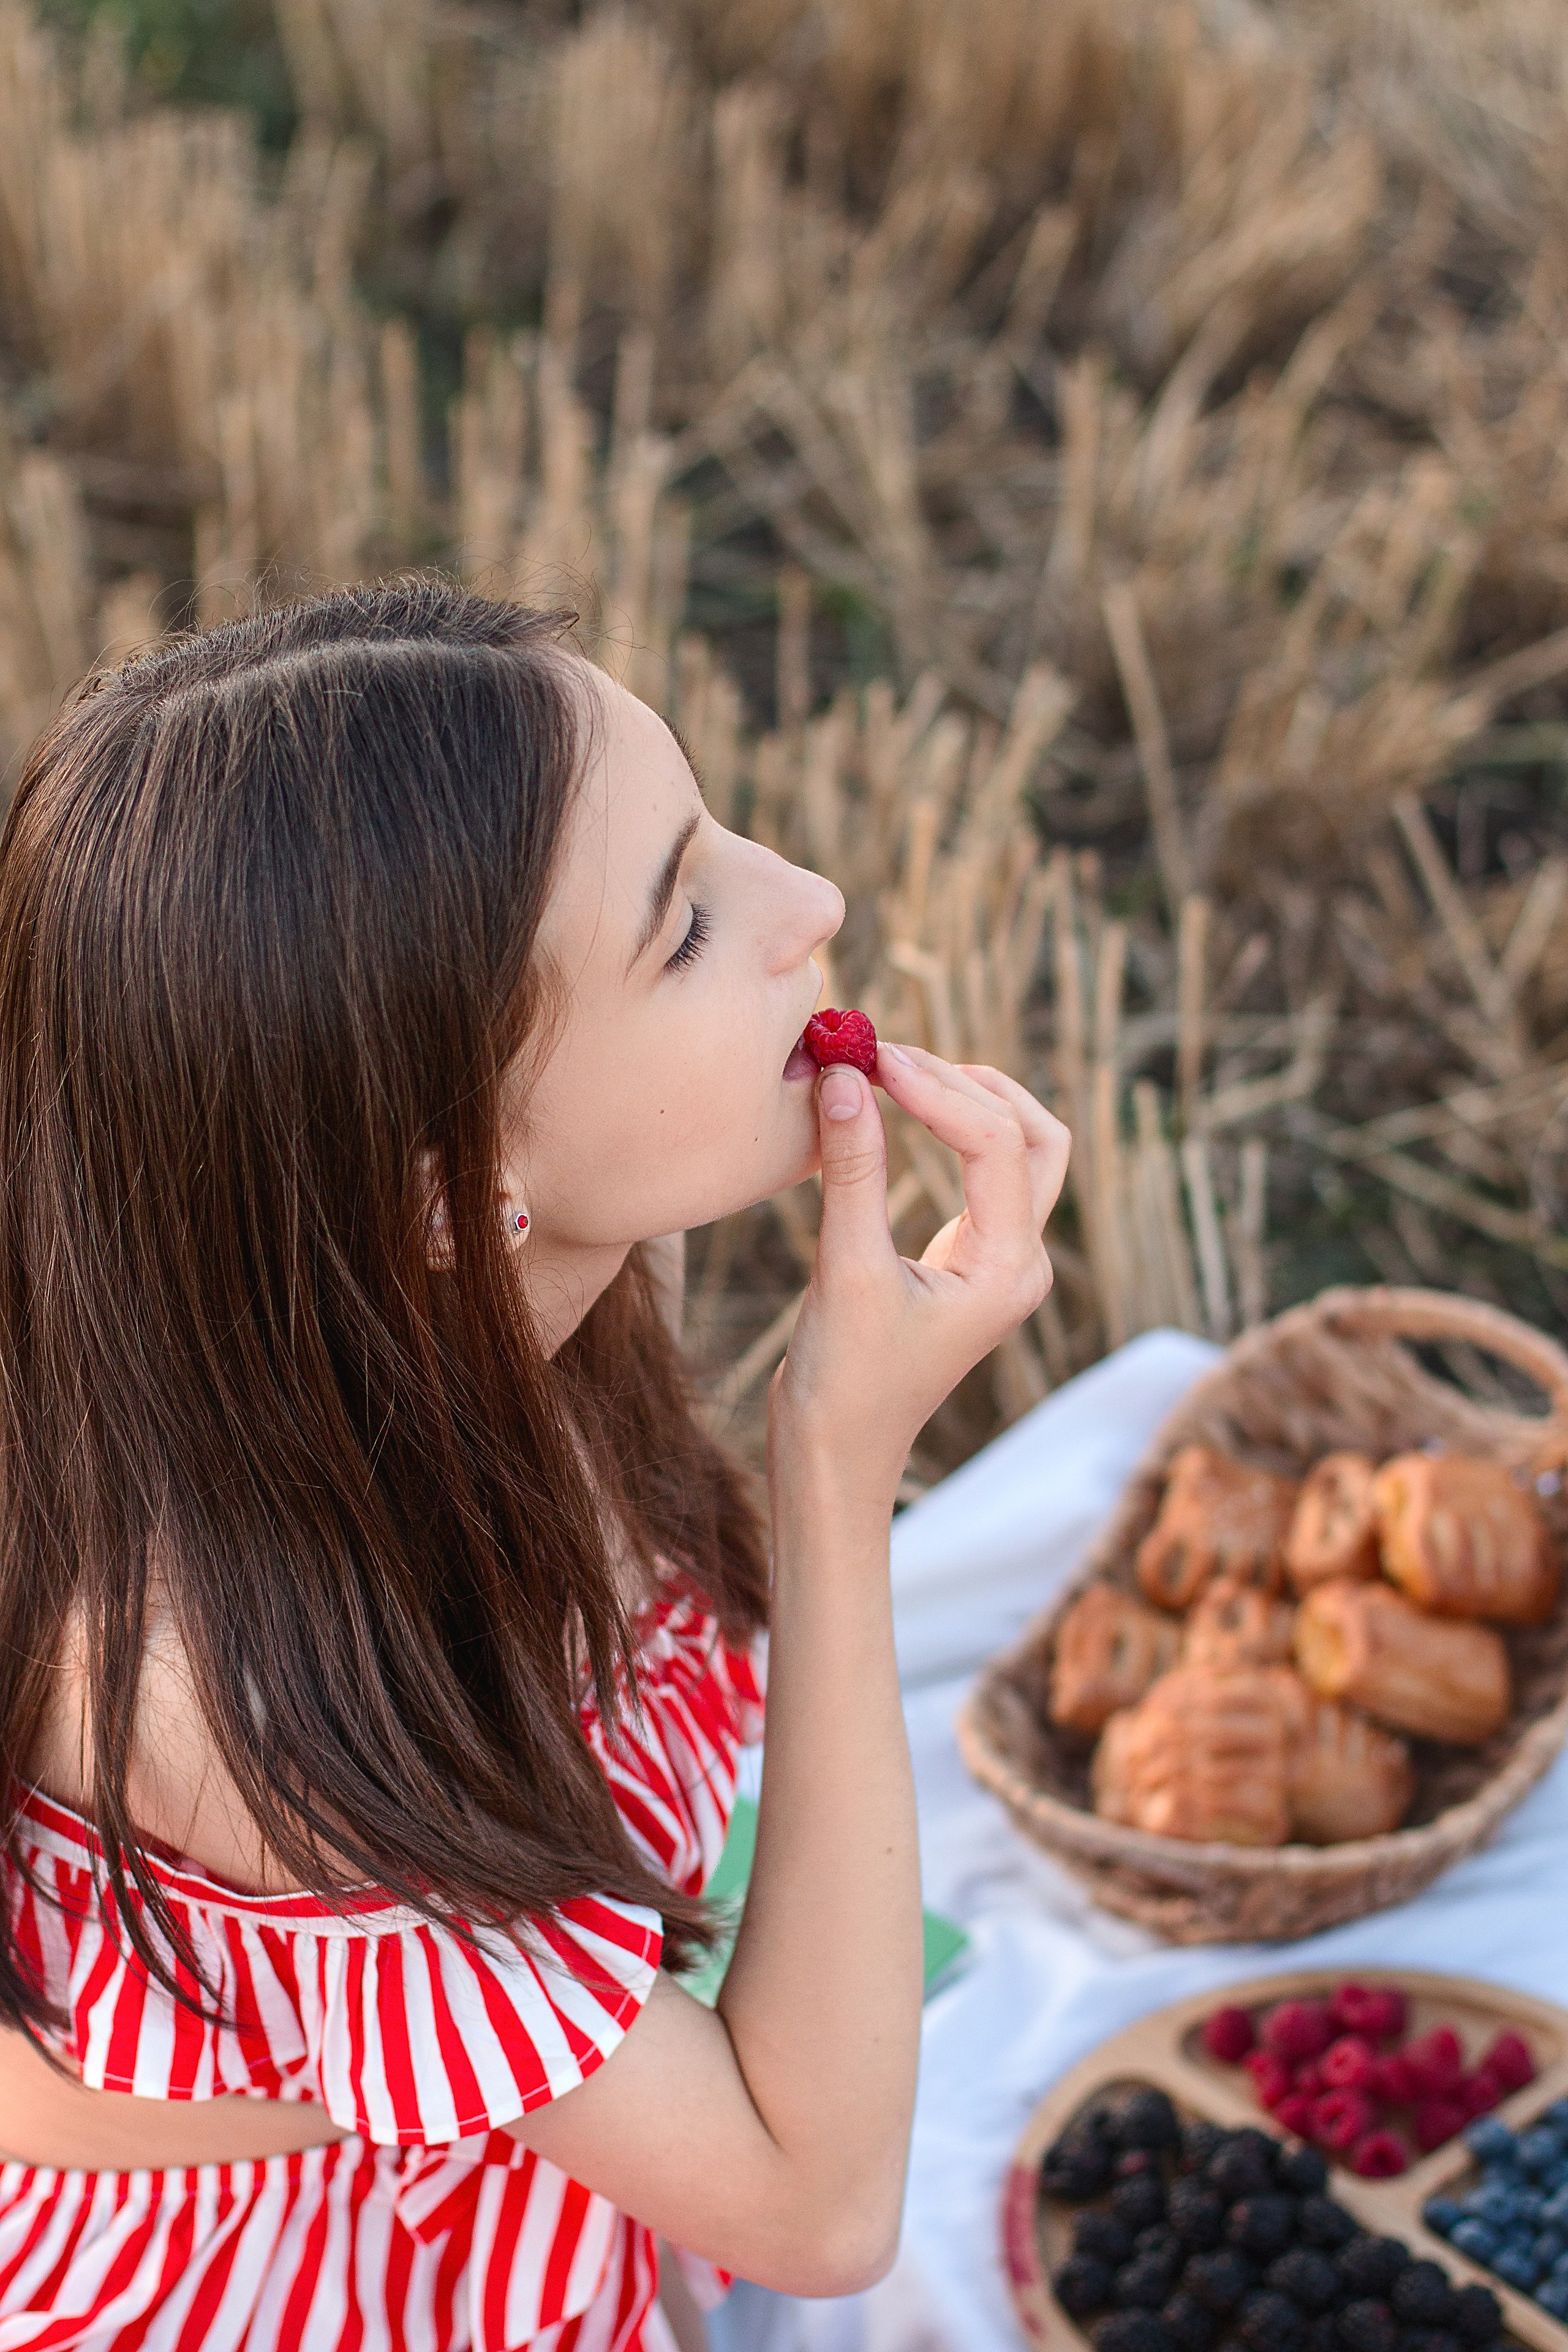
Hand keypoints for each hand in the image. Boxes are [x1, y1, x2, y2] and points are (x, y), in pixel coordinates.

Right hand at [770, 1043, 1069, 1512]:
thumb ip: (852, 1171)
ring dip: (966, 1100)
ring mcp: (1000, 1261)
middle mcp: (1020, 1261)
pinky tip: (893, 1109)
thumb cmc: (844, 1383)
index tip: (870, 1057)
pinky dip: (947, 1129)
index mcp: (1008, 1270)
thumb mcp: (846, 1271)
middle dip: (968, 1084)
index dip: (934, 1089)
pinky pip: (980, 1173)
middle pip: (1035, 1135)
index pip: (994, 1144)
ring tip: (892, 1070)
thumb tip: (844, 1078)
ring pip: (1017, 1149)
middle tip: (889, 1056)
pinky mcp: (968, 1260)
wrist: (837, 1457)